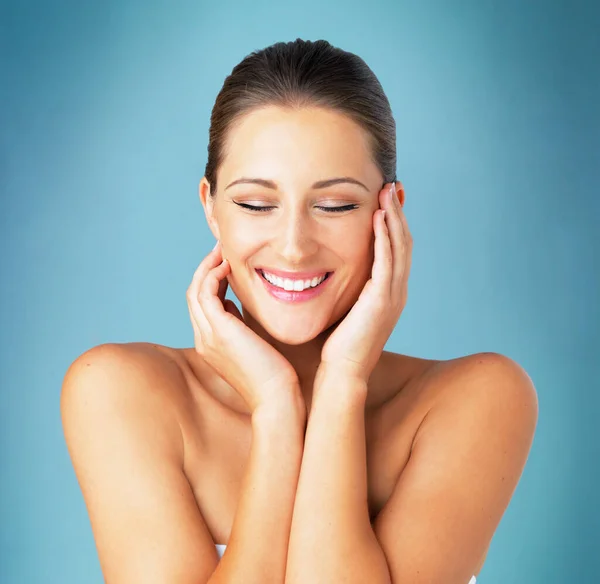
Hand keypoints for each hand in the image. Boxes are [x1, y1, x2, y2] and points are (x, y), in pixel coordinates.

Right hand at [186, 242, 302, 415]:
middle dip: (206, 269)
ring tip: (223, 250)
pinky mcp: (219, 331)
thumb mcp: (252, 344)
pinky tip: (228, 266)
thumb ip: (241, 325)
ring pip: (195, 291)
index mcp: (211, 343)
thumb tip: (237, 304)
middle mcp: (204, 339)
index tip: (225, 263)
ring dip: (207, 267)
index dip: (210, 280)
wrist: (276, 398)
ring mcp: (208, 336)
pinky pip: (206, 293)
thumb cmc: (273, 375)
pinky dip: (213, 276)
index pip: (202, 305)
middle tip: (221, 249)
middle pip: (193, 294)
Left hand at [319, 182, 412, 383]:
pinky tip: (379, 216)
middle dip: (398, 213)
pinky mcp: (382, 300)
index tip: (385, 199)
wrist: (340, 374)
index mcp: (387, 292)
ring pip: (400, 247)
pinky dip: (385, 237)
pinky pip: (387, 261)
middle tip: (392, 186)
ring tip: (387, 191)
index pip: (395, 249)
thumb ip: (341, 286)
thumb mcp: (342, 307)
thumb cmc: (334, 344)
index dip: (393, 223)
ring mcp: (392, 295)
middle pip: (403, 242)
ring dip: (394, 217)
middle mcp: (396, 291)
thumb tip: (320, 269)